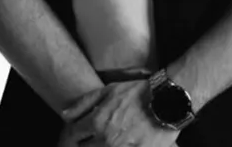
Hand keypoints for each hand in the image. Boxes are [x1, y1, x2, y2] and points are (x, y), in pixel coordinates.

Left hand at [60, 81, 180, 146]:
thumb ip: (83, 103)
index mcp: (97, 121)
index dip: (67, 139)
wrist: (166, 102)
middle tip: (83, 141)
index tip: (68, 139)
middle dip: (81, 146)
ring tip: (100, 141)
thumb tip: (65, 115)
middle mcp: (106, 139)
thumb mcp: (107, 91)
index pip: (72, 136)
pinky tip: (115, 143)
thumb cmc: (136, 94)